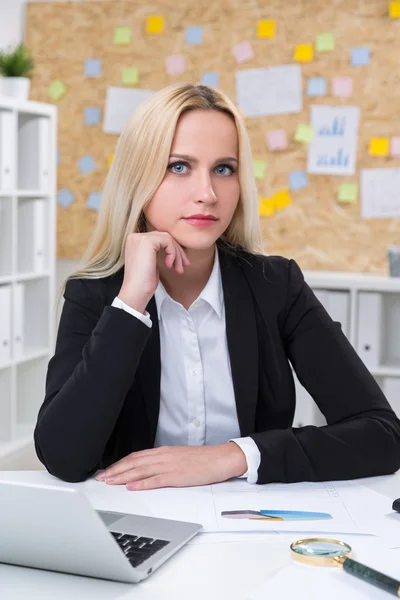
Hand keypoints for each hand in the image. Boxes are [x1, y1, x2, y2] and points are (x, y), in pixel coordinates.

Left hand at [95, 443, 247, 489]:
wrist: (221, 458)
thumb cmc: (202, 460)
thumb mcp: (179, 457)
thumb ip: (163, 462)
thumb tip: (148, 469)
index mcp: (164, 451)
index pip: (136, 456)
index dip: (120, 463)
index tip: (107, 470)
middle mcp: (164, 456)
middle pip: (134, 462)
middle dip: (116, 470)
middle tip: (101, 478)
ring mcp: (170, 466)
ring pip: (141, 470)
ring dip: (123, 477)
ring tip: (109, 482)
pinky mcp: (178, 476)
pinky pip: (157, 480)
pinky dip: (142, 484)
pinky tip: (132, 487)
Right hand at [117, 231, 189, 313]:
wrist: (136, 291)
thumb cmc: (144, 282)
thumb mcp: (152, 262)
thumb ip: (158, 252)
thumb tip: (175, 247)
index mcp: (135, 241)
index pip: (159, 238)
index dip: (172, 249)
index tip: (180, 264)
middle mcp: (136, 237)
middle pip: (164, 237)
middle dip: (177, 251)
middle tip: (184, 265)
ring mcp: (140, 238)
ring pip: (167, 238)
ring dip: (177, 254)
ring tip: (178, 269)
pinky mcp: (147, 241)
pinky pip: (167, 241)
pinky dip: (173, 253)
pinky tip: (169, 266)